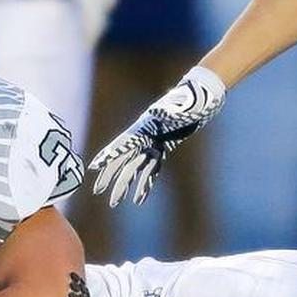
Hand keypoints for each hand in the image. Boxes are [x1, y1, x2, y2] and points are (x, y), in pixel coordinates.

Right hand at [90, 65, 224, 206]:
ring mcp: (154, 143)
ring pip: (134, 168)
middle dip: (110, 176)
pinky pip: (151, 170)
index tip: (93, 167)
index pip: (123, 144)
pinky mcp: (164, 148)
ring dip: (124, 185)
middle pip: (124, 160)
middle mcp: (146, 137)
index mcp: (147, 127)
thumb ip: (170, 110)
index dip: (108, 156)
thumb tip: (161, 111)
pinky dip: (144, 184)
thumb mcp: (181, 103)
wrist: (202, 94)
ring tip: (115, 202)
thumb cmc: (192, 98)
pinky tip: (139, 199)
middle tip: (97, 191)